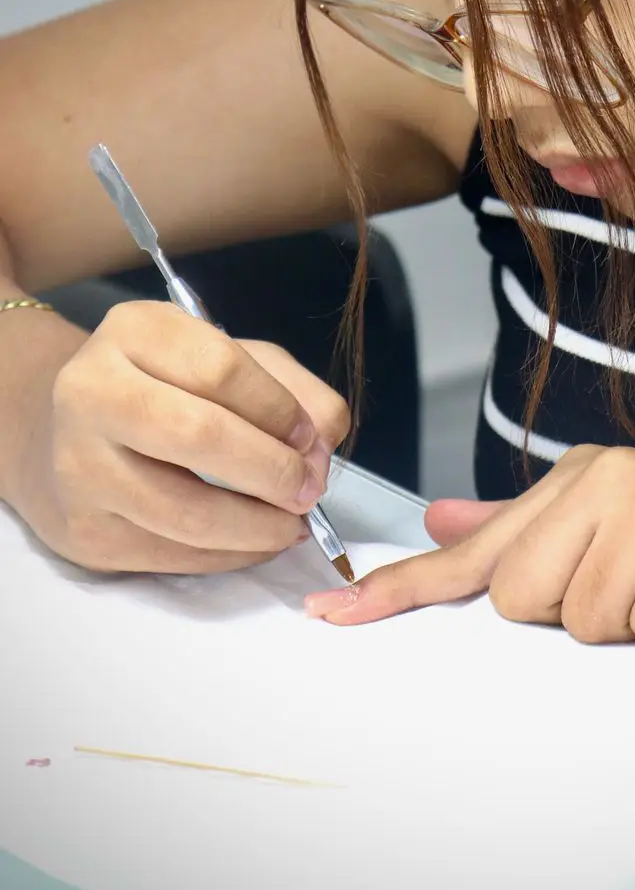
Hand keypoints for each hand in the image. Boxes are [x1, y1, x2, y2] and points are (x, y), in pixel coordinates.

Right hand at [17, 300, 349, 573]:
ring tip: (290, 524)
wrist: (59, 432)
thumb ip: (293, 390)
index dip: (279, 410)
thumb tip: (320, 450)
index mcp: (134, 332)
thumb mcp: (230, 358)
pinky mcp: (83, 532)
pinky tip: (252, 541)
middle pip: (200, 436)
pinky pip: (172, 556)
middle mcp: (91, 393)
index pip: (221, 369)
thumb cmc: (164, 387)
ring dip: (258, 528)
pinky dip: (230, 556)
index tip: (310, 438)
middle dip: (273, 471)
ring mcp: (79, 467)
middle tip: (308, 490)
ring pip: (187, 513)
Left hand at [306, 443, 634, 644]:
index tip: (330, 621)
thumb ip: (529, 527)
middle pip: (527, 603)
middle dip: (583, 620)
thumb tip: (438, 519)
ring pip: (589, 624)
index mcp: (579, 477)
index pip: (476, 551)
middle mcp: (610, 476)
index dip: (401, 590)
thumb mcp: (623, 527)